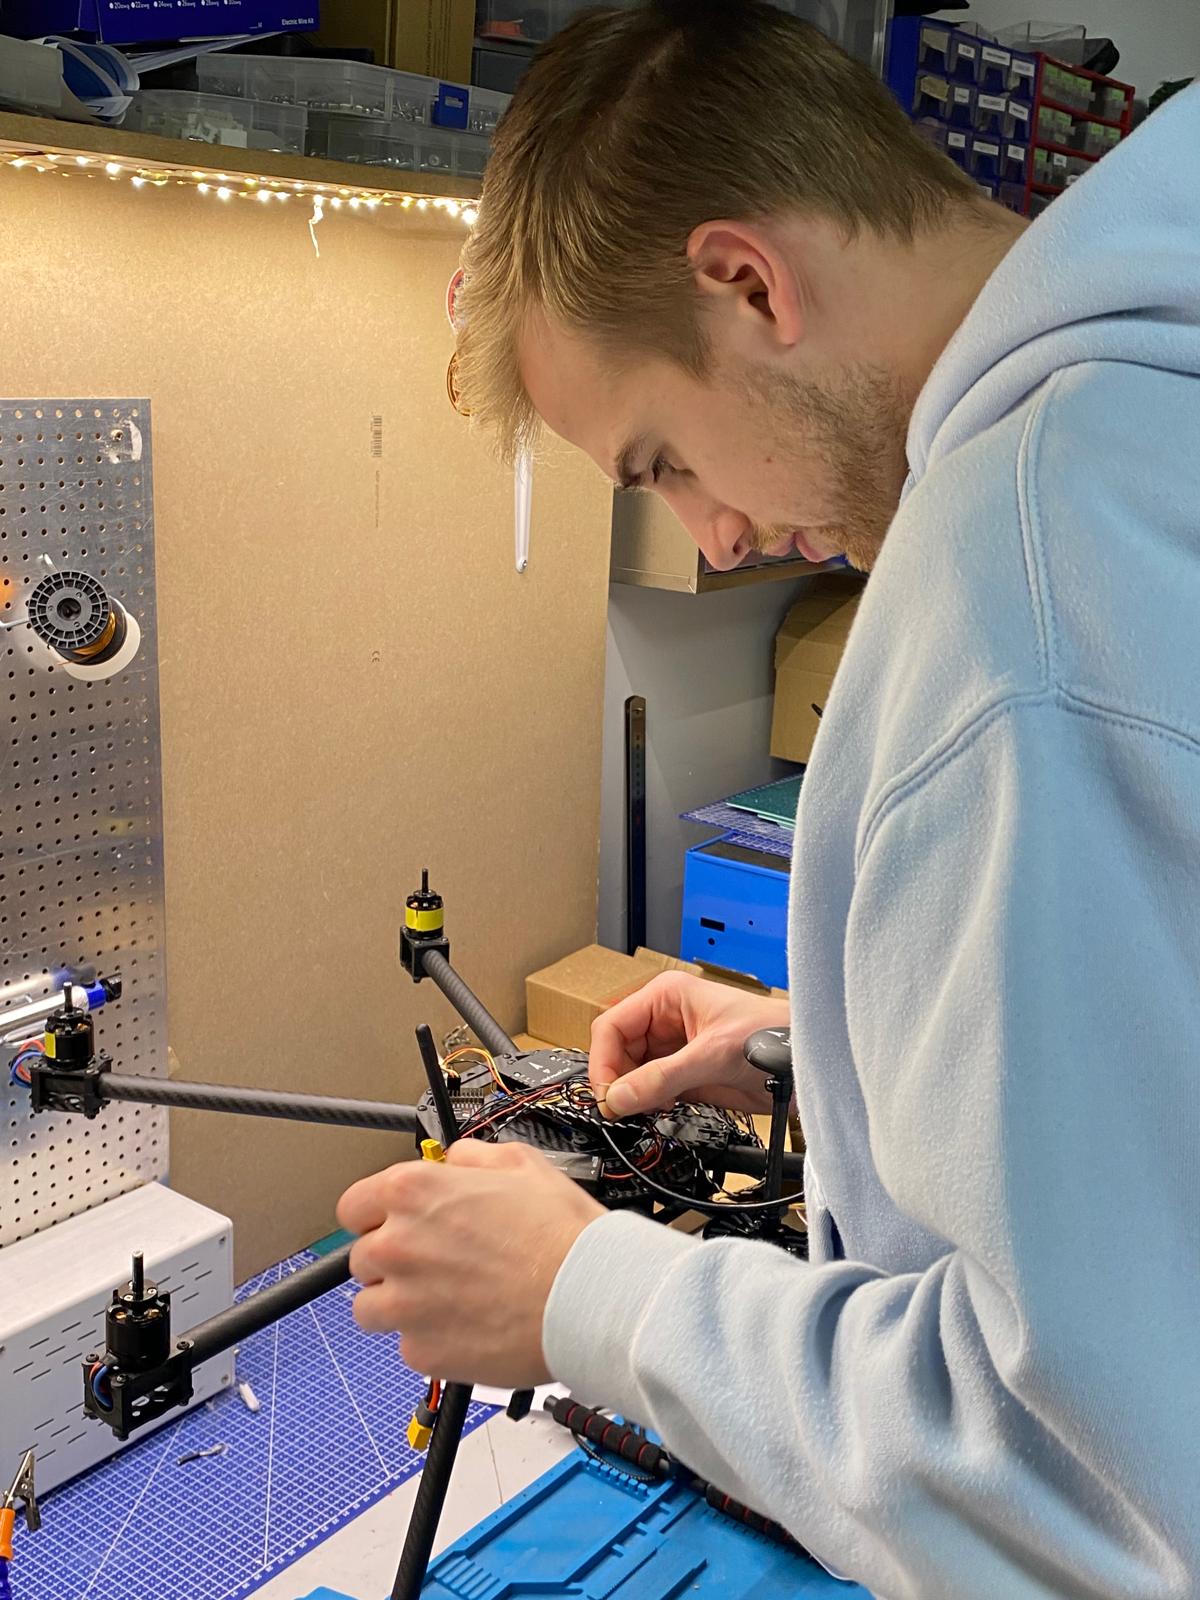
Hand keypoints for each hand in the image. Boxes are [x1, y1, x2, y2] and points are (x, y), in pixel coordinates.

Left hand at [337, 1141, 604, 1386]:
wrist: (587, 1297)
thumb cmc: (561, 1234)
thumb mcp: (521, 1163)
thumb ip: (471, 1157)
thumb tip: (454, 1161)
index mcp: (414, 1193)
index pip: (353, 1206)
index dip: (376, 1215)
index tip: (391, 1224)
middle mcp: (398, 1246)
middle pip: (362, 1258)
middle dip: (392, 1261)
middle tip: (434, 1264)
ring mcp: (405, 1304)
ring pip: (370, 1308)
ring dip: (399, 1304)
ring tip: (444, 1300)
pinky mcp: (421, 1351)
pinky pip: (408, 1345)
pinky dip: (431, 1339)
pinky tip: (468, 1325)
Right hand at [589, 972, 789, 1117]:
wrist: (807, 1063)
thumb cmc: (772, 1034)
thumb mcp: (712, 1054)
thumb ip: (662, 1077)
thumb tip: (619, 1097)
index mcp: (665, 997)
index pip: (612, 1026)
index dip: (603, 1060)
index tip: (607, 1093)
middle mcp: (665, 1021)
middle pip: (617, 1053)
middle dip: (618, 1080)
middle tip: (623, 1108)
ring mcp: (674, 1051)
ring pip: (632, 1075)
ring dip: (634, 1095)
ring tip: (648, 1108)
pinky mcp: (686, 1077)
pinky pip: (652, 1092)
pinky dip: (650, 1105)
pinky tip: (664, 1109)